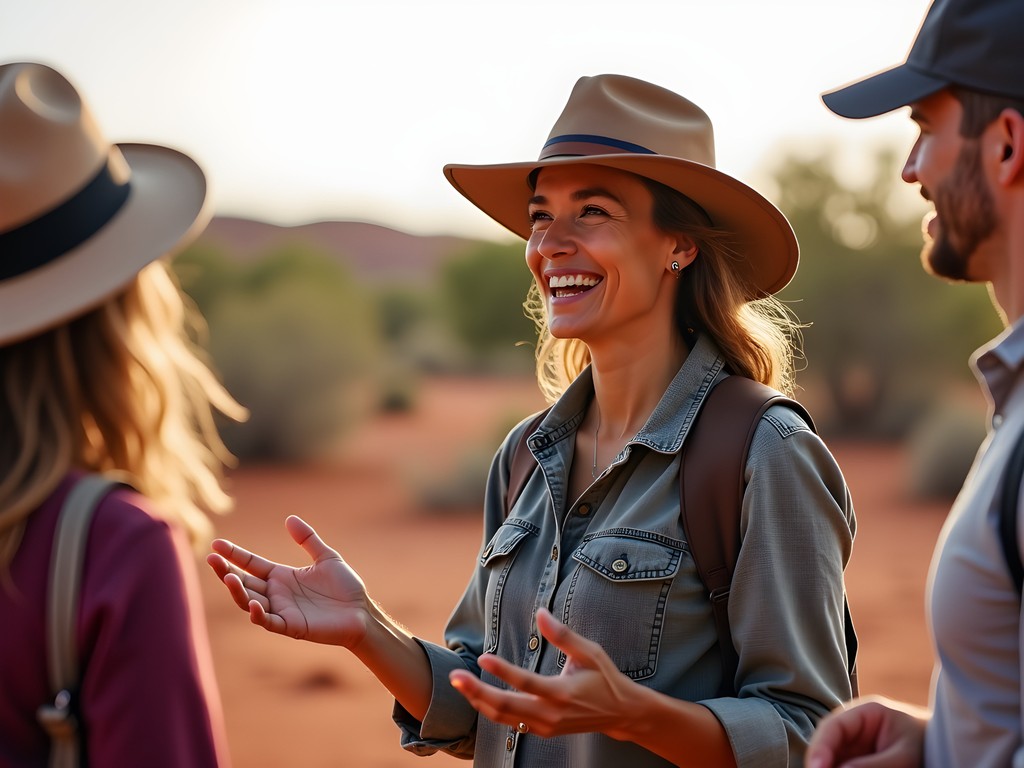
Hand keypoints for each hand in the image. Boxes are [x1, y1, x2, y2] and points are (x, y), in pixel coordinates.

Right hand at [207, 515, 370, 647]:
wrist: (361, 612)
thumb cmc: (345, 587)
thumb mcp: (326, 557)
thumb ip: (307, 539)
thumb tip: (289, 518)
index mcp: (282, 576)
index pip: (251, 564)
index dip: (234, 555)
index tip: (216, 544)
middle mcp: (276, 593)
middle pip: (244, 582)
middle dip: (226, 572)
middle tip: (212, 559)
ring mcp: (281, 610)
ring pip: (249, 602)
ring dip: (237, 591)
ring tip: (229, 577)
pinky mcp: (291, 626)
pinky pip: (268, 621)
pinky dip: (258, 614)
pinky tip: (253, 603)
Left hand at [448, 607, 638, 739]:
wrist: (620, 713)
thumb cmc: (604, 678)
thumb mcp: (590, 652)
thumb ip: (563, 635)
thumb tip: (540, 613)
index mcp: (563, 693)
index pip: (526, 683)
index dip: (503, 670)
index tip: (483, 657)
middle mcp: (551, 714)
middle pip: (506, 707)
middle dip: (477, 693)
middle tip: (455, 678)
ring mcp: (545, 726)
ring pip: (504, 718)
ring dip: (478, 701)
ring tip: (459, 683)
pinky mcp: (542, 731)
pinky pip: (510, 723)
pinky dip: (490, 710)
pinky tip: (476, 696)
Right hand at [805, 696, 927, 767]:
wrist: (948, 749)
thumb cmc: (930, 746)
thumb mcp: (905, 756)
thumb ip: (874, 765)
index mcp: (866, 712)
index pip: (833, 726)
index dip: (820, 747)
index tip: (817, 767)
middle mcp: (855, 726)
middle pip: (827, 743)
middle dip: (821, 761)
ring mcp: (856, 744)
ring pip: (832, 756)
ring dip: (829, 765)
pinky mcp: (859, 759)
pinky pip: (843, 764)